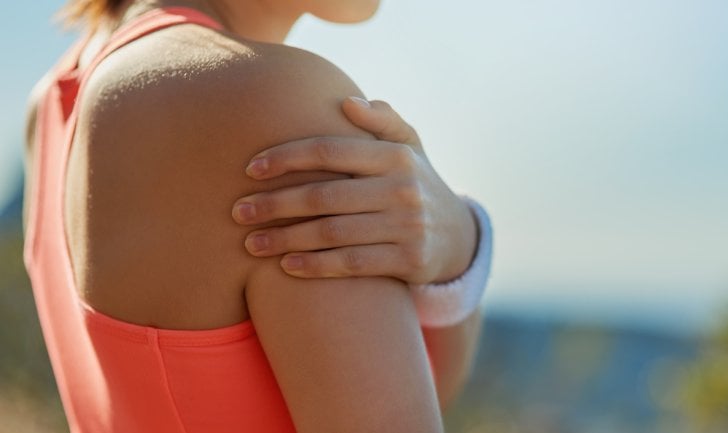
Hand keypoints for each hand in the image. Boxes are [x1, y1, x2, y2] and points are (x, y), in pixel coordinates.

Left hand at [232, 97, 477, 284]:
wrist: (456, 236)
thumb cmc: (413, 183)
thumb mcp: (408, 146)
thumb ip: (382, 121)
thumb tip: (347, 102)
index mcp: (395, 155)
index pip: (329, 150)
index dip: (286, 158)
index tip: (250, 169)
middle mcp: (403, 188)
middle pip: (323, 195)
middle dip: (274, 204)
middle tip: (238, 211)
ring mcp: (408, 226)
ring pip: (332, 233)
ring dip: (285, 238)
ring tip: (251, 243)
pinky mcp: (409, 261)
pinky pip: (352, 264)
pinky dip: (316, 265)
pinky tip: (286, 265)